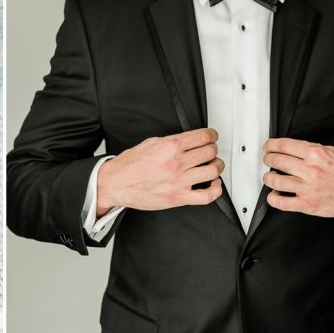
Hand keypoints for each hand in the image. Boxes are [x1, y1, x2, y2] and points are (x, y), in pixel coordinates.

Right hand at [96, 128, 223, 215]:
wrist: (116, 183)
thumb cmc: (129, 165)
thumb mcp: (149, 143)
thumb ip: (171, 141)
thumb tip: (187, 140)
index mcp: (169, 146)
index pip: (203, 136)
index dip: (212, 135)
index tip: (212, 136)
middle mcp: (176, 163)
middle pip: (210, 151)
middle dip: (213, 149)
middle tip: (211, 150)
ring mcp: (179, 181)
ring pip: (213, 171)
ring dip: (217, 166)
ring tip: (214, 165)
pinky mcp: (178, 198)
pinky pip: (207, 196)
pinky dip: (216, 189)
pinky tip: (214, 184)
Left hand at [262, 138, 333, 216]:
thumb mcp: (330, 151)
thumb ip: (309, 149)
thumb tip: (289, 148)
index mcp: (315, 154)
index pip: (283, 145)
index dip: (270, 145)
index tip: (267, 147)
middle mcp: (311, 170)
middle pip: (276, 161)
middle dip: (268, 159)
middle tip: (269, 160)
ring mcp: (308, 188)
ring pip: (274, 181)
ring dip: (268, 178)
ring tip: (271, 177)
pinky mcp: (307, 204)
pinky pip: (281, 203)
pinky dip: (273, 198)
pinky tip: (275, 194)